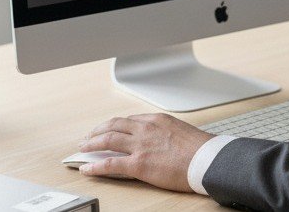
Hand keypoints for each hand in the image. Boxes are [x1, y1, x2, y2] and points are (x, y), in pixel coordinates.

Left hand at [77, 113, 211, 190]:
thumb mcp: (179, 130)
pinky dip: (95, 165)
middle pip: (114, 125)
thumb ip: (163, 132)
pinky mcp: (137, 164)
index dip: (114, 125)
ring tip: (83, 148)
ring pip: (107, 140)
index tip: (108, 130)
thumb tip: (156, 140)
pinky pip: (109, 163)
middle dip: (98, 131)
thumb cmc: (198, 148)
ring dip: (91, 143)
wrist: (206, 159)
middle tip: (88, 137)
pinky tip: (86, 168)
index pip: (128, 119)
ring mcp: (140, 145)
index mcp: (156, 119)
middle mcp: (145, 128)